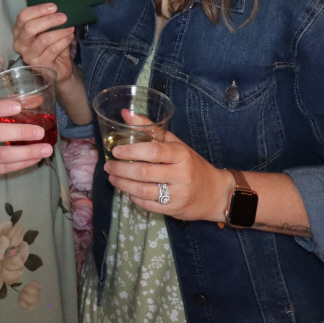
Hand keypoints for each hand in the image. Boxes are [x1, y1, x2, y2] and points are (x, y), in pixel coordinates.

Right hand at [0, 98, 53, 179]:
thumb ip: (9, 105)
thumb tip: (38, 100)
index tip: (18, 107)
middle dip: (20, 132)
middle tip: (40, 132)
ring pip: (3, 155)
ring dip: (27, 152)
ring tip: (47, 149)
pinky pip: (6, 168)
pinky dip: (24, 163)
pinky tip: (37, 158)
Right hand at [12, 4, 74, 82]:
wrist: (59, 67)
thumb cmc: (51, 45)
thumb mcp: (48, 30)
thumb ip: (48, 20)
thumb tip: (58, 9)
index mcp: (19, 31)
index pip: (23, 16)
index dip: (38, 10)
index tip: (54, 7)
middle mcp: (19, 44)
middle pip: (29, 28)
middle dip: (49, 20)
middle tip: (63, 17)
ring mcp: (28, 56)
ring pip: (43, 39)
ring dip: (60, 32)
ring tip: (70, 28)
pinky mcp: (39, 65)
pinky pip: (53, 50)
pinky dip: (64, 41)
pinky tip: (70, 37)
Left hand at [101, 114, 228, 222]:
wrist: (215, 193)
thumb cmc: (192, 164)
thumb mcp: (176, 144)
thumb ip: (151, 129)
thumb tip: (125, 113)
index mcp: (182, 155)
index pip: (154, 151)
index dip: (132, 151)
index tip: (115, 151)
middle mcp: (181, 174)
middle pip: (145, 173)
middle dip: (121, 170)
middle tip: (108, 166)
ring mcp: (178, 194)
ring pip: (144, 191)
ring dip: (123, 185)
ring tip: (112, 178)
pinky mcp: (174, 209)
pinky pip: (148, 205)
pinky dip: (134, 197)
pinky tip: (127, 191)